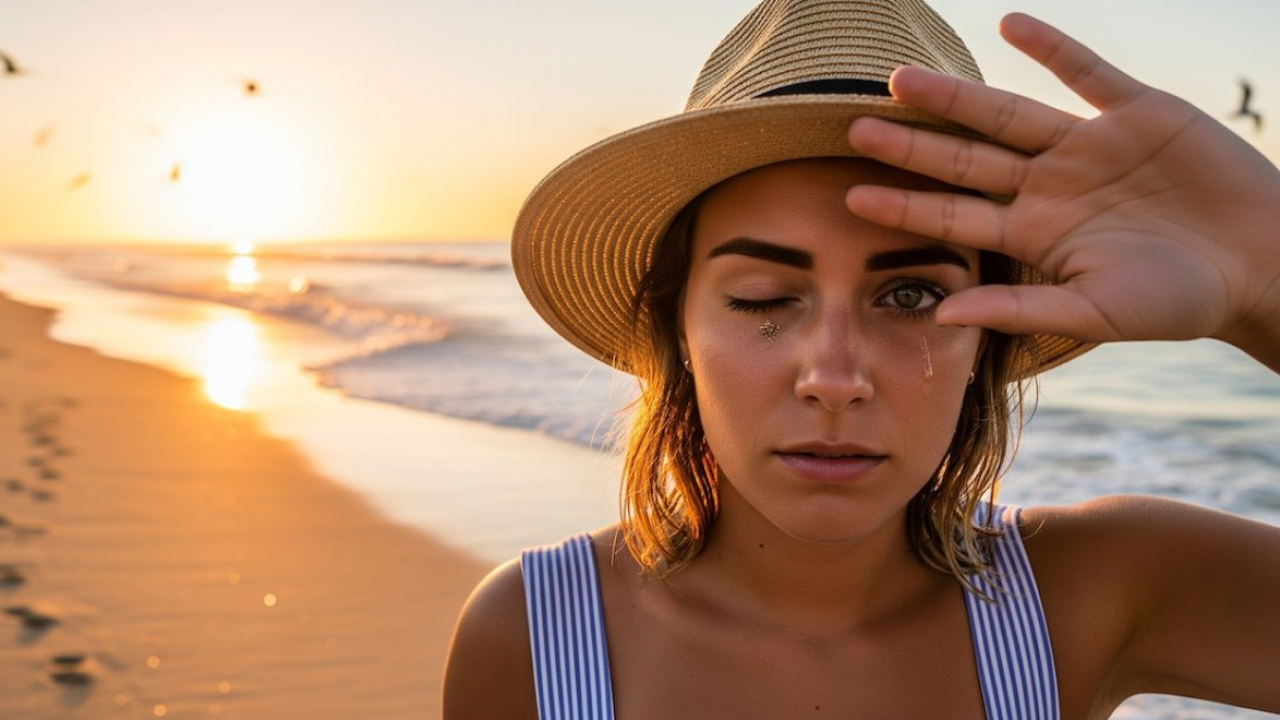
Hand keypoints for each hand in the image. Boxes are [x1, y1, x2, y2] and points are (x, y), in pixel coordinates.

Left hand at [844, 13, 1279, 367]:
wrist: (1259, 265)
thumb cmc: (1176, 301)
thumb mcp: (1092, 312)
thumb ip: (1017, 308)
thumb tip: (941, 313)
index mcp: (1035, 232)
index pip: (955, 215)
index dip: (906, 203)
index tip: (852, 196)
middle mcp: (1049, 185)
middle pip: (966, 158)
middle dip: (912, 144)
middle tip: (853, 126)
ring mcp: (1088, 146)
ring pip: (1008, 114)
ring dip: (956, 96)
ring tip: (901, 78)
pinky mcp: (1137, 112)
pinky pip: (1087, 72)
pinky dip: (1054, 48)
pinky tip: (1010, 26)